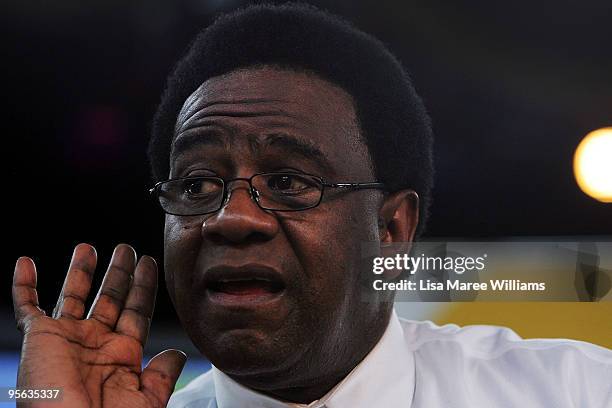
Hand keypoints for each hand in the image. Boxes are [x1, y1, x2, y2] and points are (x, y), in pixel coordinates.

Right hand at [12, 243, 185, 407]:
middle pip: (110, 297)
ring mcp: (67, 338)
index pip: (136, 310)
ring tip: (88, 247)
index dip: (143, 286)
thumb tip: (177, 354)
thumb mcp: (146, 400)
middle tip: (126, 248)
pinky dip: (24, 286)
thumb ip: (162, 375)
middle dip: (118, 273)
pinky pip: (27, 308)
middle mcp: (96, 342)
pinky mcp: (38, 339)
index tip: (149, 263)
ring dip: (80, 271)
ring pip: (74, 296)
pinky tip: (27, 263)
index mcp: (123, 354)